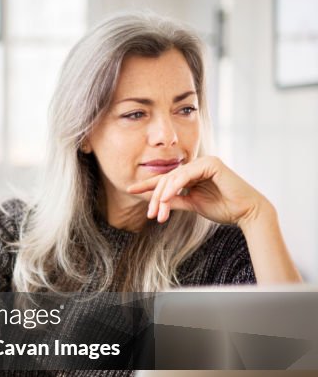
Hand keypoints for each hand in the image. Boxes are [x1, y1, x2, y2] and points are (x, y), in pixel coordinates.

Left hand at [126, 156, 268, 226]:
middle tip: (149, 214)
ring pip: (173, 177)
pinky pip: (185, 175)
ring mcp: (204, 162)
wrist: (246, 212)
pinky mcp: (211, 163)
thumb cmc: (223, 208)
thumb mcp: (192, 204)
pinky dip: (173, 187)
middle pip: (167, 179)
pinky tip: (165, 198)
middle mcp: (198, 165)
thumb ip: (175, 200)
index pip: (166, 178)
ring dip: (162, 196)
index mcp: (193, 173)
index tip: (130, 190)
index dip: (147, 185)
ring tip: (156, 212)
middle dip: (154, 197)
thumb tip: (156, 201)